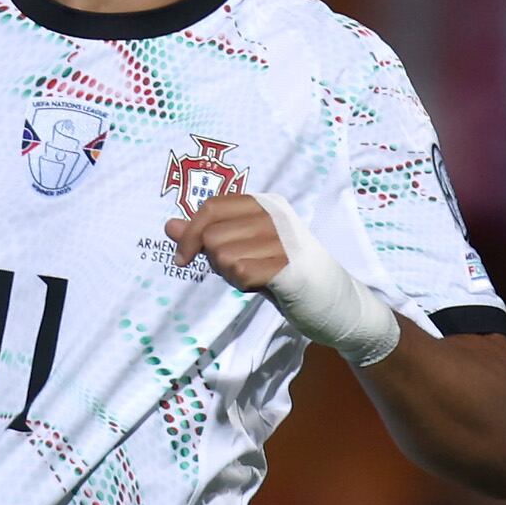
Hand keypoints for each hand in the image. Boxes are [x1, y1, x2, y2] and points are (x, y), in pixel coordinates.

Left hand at [168, 188, 290, 289]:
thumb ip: (209, 235)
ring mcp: (285, 238)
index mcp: (265, 203)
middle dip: (216, 260)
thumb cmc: (285, 271)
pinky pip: (242, 273)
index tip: (181, 259)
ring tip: (256, 276)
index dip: (189, 234)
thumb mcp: (245, 248)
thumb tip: (169, 225)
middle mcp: (275, 215)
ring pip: (224, 256)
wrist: (335, 301)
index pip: (212, 207)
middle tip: (241, 270)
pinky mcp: (290, 266)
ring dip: (231, 274)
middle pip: (212, 235)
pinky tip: (265, 285)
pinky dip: (245, 285)